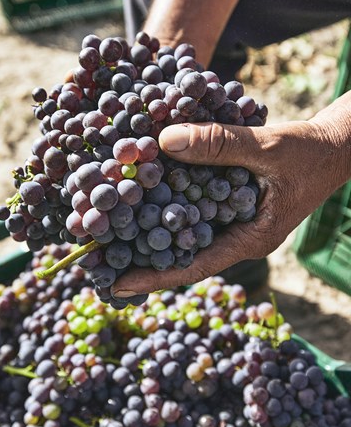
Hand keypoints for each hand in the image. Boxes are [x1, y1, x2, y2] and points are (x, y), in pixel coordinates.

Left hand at [111, 92, 350, 297]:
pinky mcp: (230, 205)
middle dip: (143, 260)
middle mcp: (237, 237)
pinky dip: (169, 205)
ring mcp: (233, 223)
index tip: (118, 286)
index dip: (156, 277)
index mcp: (250, 240)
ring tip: (108, 236)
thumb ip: (220, 145)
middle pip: (184, 256)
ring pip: (186, 234)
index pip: (195, 266)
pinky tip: (142, 198)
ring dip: (151, 233)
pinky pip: (195, 211)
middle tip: (99, 265)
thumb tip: (164, 140)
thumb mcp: (268, 146)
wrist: (333, 147)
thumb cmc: (310, 153)